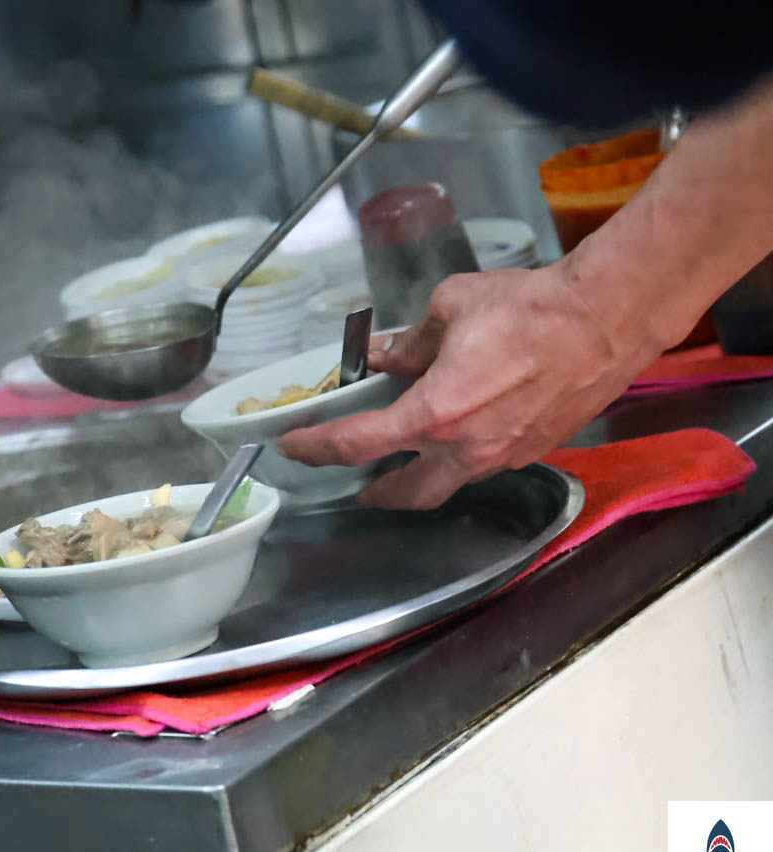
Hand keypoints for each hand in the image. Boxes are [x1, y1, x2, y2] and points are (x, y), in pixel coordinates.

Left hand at [278, 264, 667, 509]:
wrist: (608, 319)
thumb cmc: (531, 308)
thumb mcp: (452, 307)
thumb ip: (411, 342)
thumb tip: (387, 357)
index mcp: (435, 413)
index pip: (356, 443)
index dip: (316, 448)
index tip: (293, 446)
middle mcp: (465, 448)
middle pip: (404, 492)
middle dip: (373, 494)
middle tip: (353, 484)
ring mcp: (502, 456)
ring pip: (446, 484)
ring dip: (417, 479)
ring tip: (401, 461)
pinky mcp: (532, 450)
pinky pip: (482, 466)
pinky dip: (457, 459)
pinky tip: (456, 435)